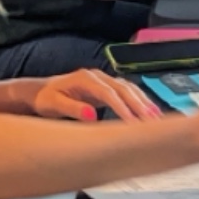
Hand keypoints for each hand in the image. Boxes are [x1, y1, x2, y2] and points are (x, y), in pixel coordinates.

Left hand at [31, 69, 160, 122]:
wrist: (41, 91)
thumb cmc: (46, 99)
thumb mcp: (53, 105)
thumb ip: (72, 109)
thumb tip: (92, 115)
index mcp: (85, 79)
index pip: (108, 93)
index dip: (121, 107)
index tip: (132, 123)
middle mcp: (98, 76)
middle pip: (123, 88)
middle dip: (139, 104)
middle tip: (152, 121)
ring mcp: (104, 80)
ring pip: (129, 88)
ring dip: (143, 102)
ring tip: (156, 118)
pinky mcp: (107, 87)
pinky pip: (128, 92)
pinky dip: (139, 101)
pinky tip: (149, 112)